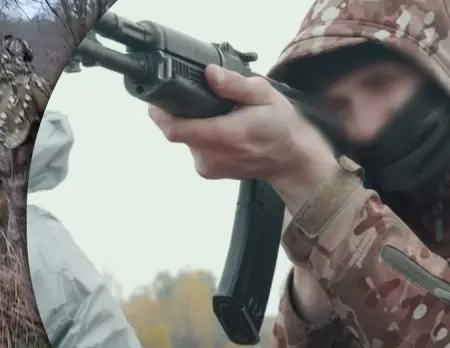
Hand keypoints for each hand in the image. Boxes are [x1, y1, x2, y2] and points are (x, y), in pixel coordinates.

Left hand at [148, 65, 340, 212]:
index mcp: (222, 136)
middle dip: (179, 112)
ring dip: (191, 124)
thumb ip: (234, 85)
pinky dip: (198, 135)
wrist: (290, 159)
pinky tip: (216, 128)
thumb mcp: (263, 95)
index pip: (174, 128)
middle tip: (192, 96)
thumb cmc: (280, 126)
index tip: (158, 96)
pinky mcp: (207, 171)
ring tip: (212, 113)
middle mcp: (210, 155)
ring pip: (184, 139)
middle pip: (176, 131)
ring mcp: (207, 166)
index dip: (160, 112)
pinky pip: (192, 148)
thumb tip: (210, 74)